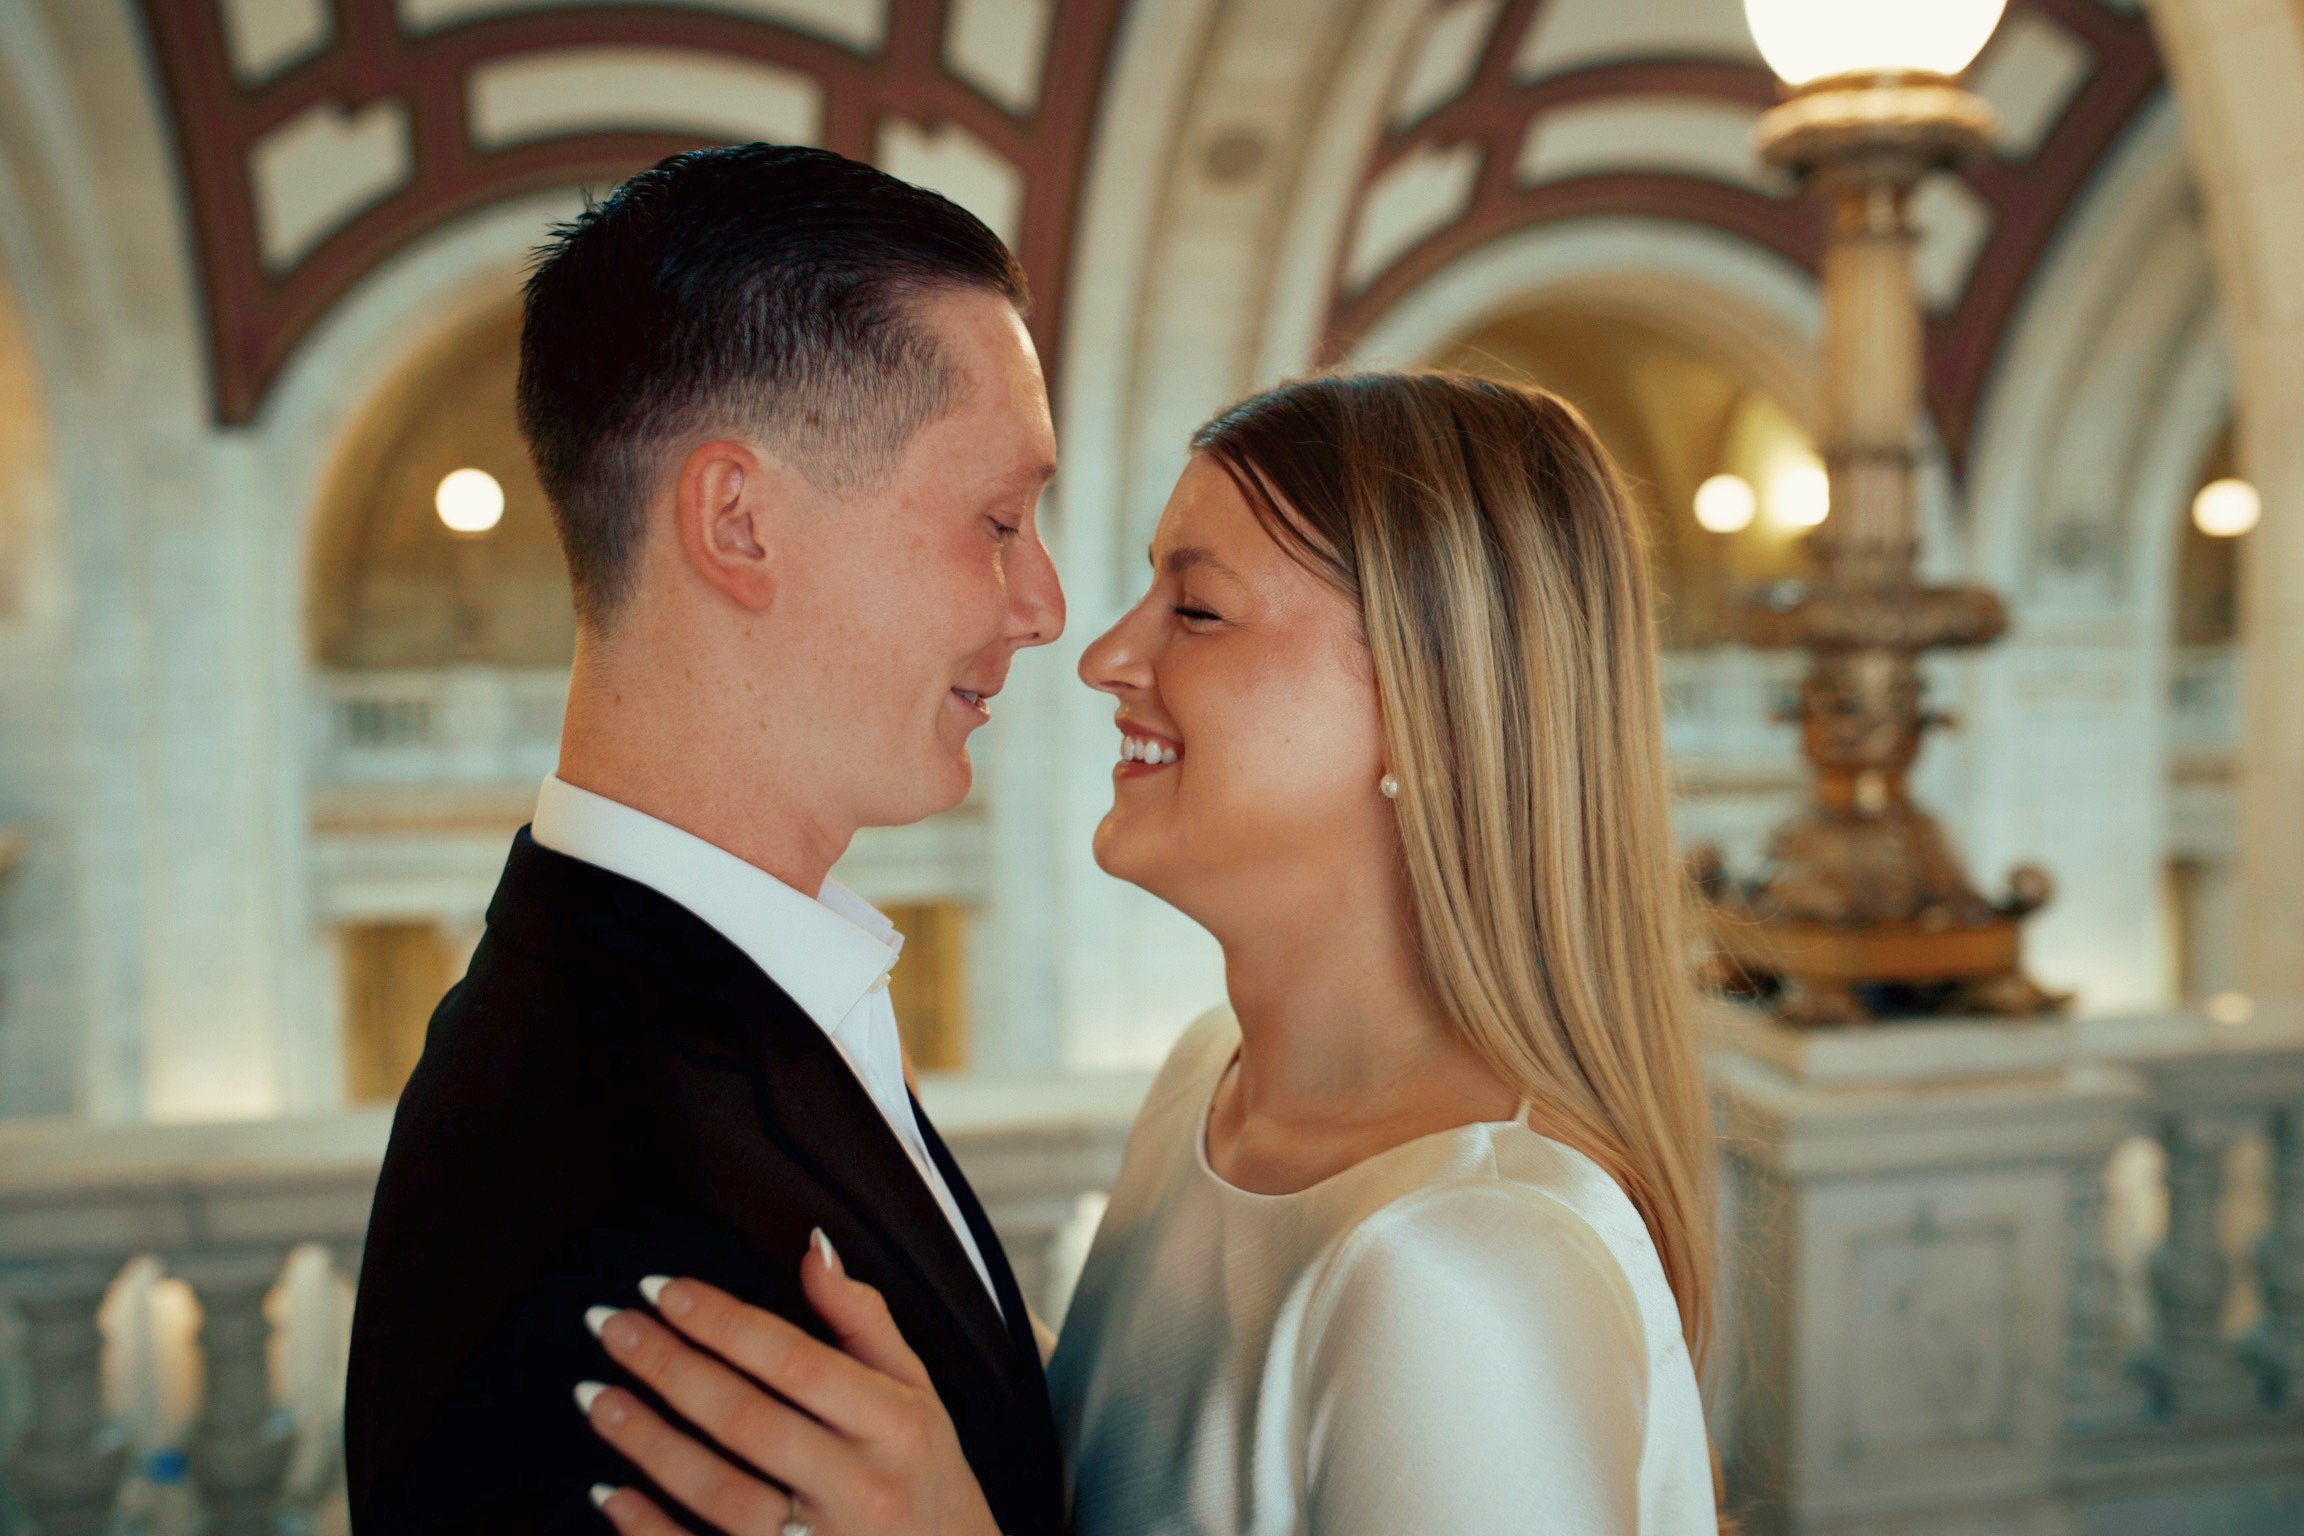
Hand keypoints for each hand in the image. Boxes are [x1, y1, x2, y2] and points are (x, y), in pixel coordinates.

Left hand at [576, 1232, 1001, 1535]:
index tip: (663, 1289)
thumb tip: (812, 1247)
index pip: (795, 1360)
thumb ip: (862, 1318)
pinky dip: (649, 1530)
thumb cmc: (924, 1476)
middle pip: (746, 1420)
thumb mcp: (916, 1390)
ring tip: (597, 1397)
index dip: (722, 1321)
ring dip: (647, 1443)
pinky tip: (610, 1494)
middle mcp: (863, 1488)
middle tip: (611, 1327)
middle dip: (668, 1367)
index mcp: (896, 1425)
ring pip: (718, 1493)